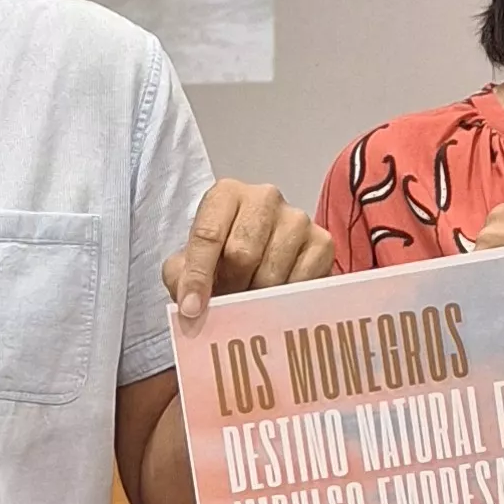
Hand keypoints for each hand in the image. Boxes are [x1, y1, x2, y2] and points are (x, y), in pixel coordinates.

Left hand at [164, 180, 333, 324]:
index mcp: (226, 194)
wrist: (262, 256)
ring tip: (250, 299)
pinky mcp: (323, 241)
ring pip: (271, 273)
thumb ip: (181, 278)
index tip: (192, 310)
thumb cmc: (221, 257)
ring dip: (256, 297)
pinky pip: (301, 283)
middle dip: (230, 286)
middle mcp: (264, 197)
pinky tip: (275, 299)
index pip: (207, 235)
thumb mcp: (189, 263)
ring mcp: (298, 218)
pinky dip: (284, 301)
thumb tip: (192, 307)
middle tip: (227, 301)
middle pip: (242, 254)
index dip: (198, 277)